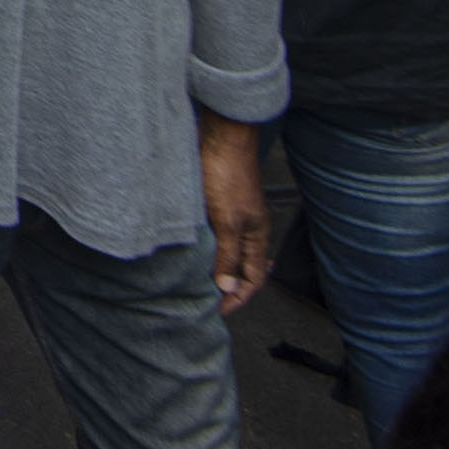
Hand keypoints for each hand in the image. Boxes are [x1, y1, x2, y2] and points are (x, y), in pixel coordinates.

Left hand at [200, 114, 267, 310]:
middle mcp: (248, 228)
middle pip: (242, 266)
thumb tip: (228, 288)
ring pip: (227, 250)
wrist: (220, 137)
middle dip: (228, 286)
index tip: (219, 311)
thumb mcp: (226, 222)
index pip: (254, 278)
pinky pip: (215, 233)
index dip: (239, 297)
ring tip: (197, 281)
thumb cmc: (227, 175)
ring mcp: (233, 215)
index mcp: (256, 236)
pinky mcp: (217, 202)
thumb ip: (228, 255)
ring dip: (216, 266)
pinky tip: (192, 249)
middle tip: (207, 301)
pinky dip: (206, 246)